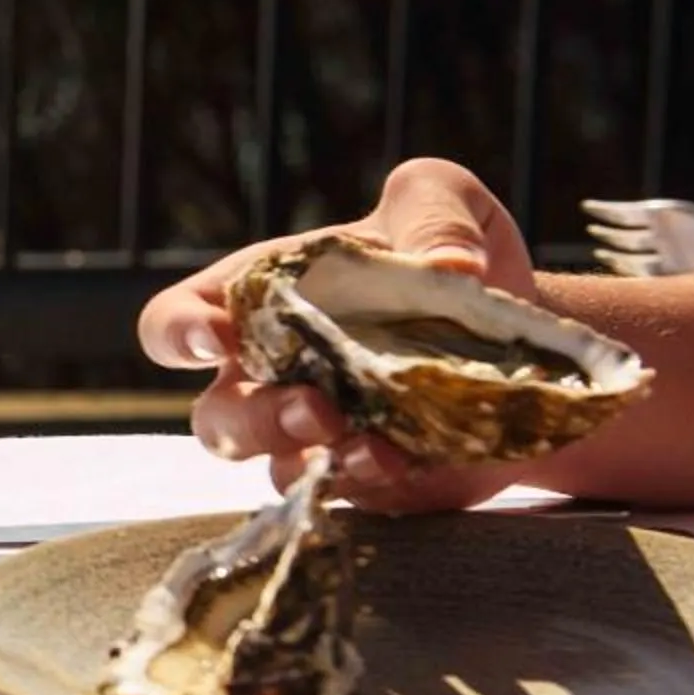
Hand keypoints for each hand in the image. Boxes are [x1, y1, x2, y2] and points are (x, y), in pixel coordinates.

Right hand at [138, 158, 538, 511]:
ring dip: (305, 458)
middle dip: (252, 421)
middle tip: (313, 406)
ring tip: (362, 442)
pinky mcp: (369, 477)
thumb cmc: (447, 253)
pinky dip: (369, 483)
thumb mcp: (441, 198)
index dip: (178, 334)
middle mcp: (268, 376)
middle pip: (215, 418)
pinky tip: (404, 462)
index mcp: (254, 302)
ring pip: (271, 467)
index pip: (172, 324)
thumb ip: (433, 209)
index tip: (213, 338)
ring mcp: (314, 434)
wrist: (521, 330)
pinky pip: (346, 495)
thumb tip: (451, 266)